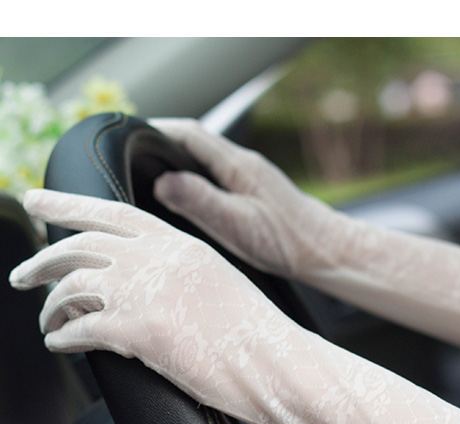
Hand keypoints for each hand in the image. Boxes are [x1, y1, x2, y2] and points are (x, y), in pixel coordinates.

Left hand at [9, 188, 295, 407]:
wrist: (277, 363)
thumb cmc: (257, 334)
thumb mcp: (218, 284)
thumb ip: (179, 273)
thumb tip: (144, 281)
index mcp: (180, 244)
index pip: (110, 212)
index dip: (66, 204)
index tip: (36, 198)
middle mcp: (157, 259)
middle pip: (77, 246)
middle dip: (40, 261)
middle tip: (21, 275)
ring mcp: (144, 292)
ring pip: (70, 289)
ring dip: (50, 309)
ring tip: (49, 324)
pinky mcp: (137, 331)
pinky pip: (79, 329)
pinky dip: (62, 338)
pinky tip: (61, 344)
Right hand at [151, 118, 350, 277]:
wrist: (326, 252)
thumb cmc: (286, 242)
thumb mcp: (237, 224)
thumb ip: (199, 201)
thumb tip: (162, 181)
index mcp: (238, 165)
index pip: (189, 134)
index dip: (156, 132)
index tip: (130, 139)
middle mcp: (246, 164)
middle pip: (197, 143)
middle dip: (166, 147)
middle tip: (136, 158)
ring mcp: (254, 178)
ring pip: (210, 161)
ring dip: (184, 164)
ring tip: (156, 178)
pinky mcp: (260, 194)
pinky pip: (222, 178)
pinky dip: (201, 182)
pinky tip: (194, 202)